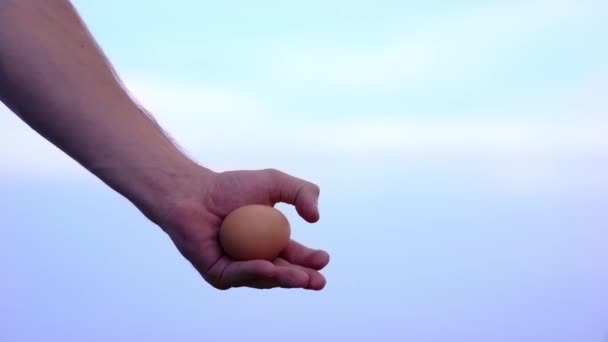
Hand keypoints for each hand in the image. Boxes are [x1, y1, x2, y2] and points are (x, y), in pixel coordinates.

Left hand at [155, 167, 329, 289]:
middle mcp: (255, 260)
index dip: (311, 261)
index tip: (324, 259)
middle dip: (302, 279)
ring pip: (263, 279)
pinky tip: (269, 267)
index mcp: (271, 244)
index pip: (295, 257)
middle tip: (317, 280)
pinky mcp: (217, 273)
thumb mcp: (275, 182)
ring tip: (299, 276)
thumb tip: (316, 218)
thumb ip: (302, 191)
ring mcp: (237, 269)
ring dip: (283, 278)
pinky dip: (254, 272)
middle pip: (283, 274)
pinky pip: (238, 275)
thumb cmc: (230, 186)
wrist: (192, 191)